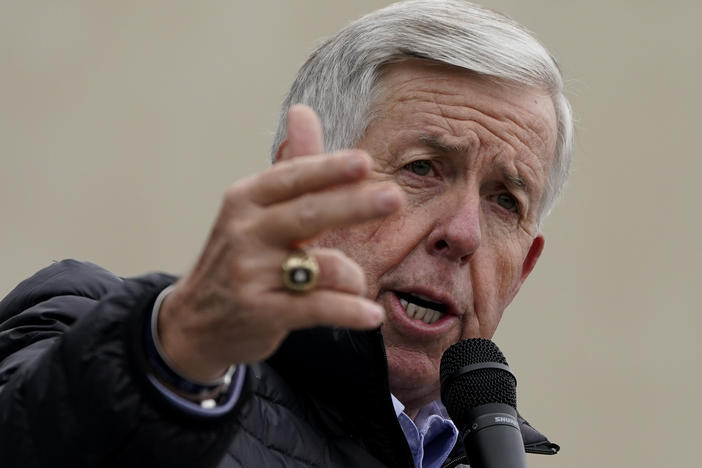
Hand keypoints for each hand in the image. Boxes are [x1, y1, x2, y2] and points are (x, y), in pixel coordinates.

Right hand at [158, 105, 403, 380]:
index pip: (292, 178)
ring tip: (358, 284)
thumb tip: (303, 110)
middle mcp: (244, 232)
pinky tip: (371, 316)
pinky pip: (317, 308)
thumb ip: (291, 167)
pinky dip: (349, 311)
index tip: (364, 162)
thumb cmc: (241, 258)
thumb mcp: (257, 210)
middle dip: (353, 205)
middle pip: (308, 214)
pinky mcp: (260, 313)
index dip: (328, 170)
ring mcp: (250, 274)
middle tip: (394, 198)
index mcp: (246, 200)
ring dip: (352, 276)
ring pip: (322, 267)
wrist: (196, 323)